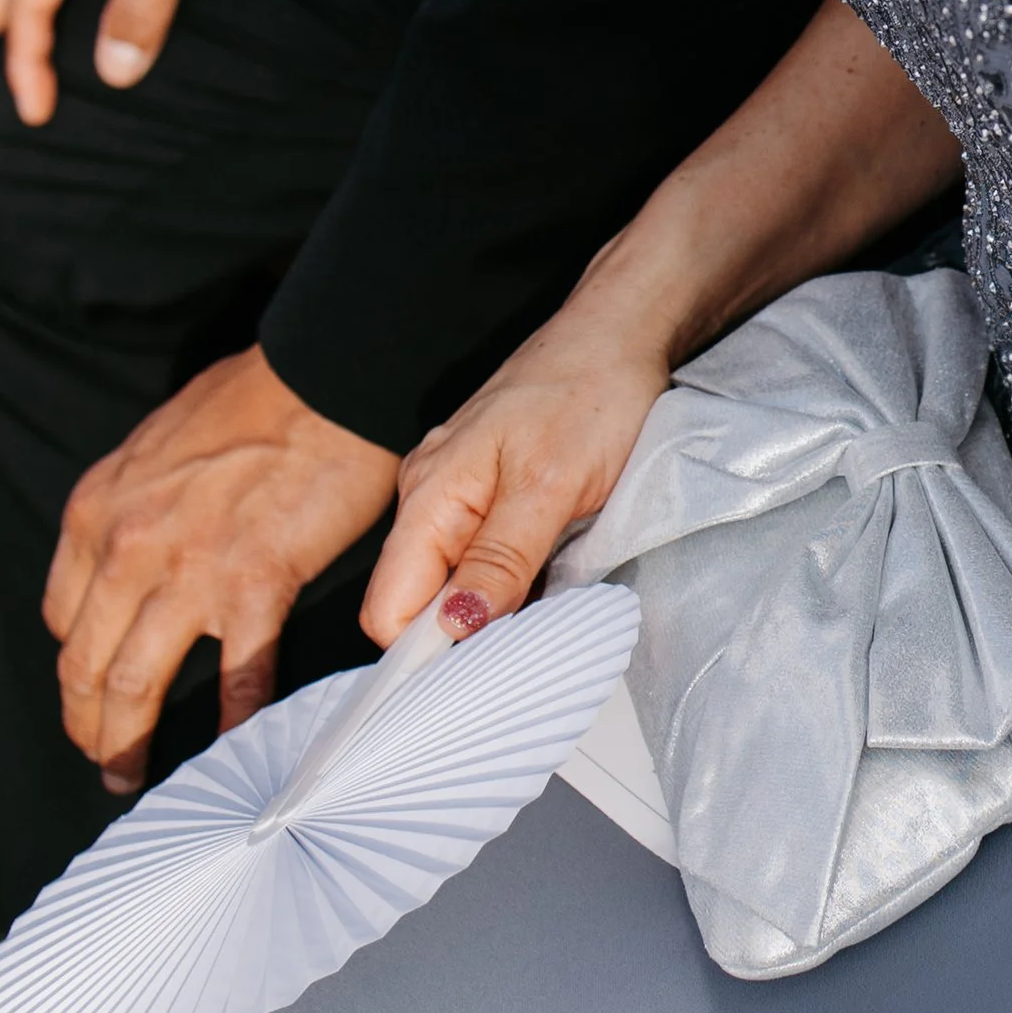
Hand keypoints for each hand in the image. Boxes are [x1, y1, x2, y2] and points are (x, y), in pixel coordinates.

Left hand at [46, 344, 401, 790]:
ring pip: (135, 684)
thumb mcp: (157, 447)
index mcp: (97, 510)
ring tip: (134, 776)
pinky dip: (233, 721)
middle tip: (103, 761)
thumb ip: (137, 507)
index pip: (64, 616)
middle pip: (85, 665)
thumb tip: (143, 551)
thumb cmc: (254, 399)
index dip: (77, 665)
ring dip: (129, 743)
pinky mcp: (255, 583)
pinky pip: (236, 675)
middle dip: (88, 726)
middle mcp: (125, 545)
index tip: (94, 688)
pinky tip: (236, 746)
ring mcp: (187, 569)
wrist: (322, 374)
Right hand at [360, 301, 673, 651]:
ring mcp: (461, 496)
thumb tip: (454, 629)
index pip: (389, 610)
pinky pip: (484, 560)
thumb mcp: (550, 486)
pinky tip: (551, 582)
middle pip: (419, 603)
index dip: (423, 654)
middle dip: (465, 636)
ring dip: (495, 610)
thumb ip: (500, 560)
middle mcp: (431, 499)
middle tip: (529, 649)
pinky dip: (512, 582)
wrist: (622, 334)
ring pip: (455, 585)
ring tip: (548, 612)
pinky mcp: (494, 495)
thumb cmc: (590, 394)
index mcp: (428, 497)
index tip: (478, 678)